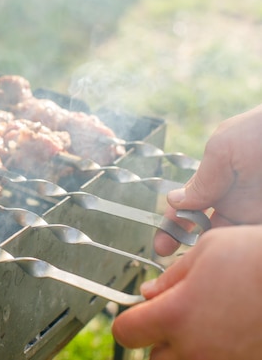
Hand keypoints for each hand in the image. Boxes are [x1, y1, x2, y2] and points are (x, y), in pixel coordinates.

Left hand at [113, 225, 261, 359]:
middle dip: (159, 339)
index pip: (126, 332)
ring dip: (186, 351)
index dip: (129, 321)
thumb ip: (171, 277)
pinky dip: (217, 354)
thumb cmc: (258, 258)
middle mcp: (195, 348)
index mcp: (175, 315)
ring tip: (206, 326)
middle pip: (155, 357)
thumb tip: (150, 293)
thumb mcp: (206, 251)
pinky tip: (230, 334)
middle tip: (178, 318)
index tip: (137, 314)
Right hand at [155, 104, 261, 255]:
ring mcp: (253, 215)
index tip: (160, 247)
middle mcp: (235, 202)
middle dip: (189, 248)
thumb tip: (174, 202)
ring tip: (203, 264)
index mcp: (217, 183)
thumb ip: (201, 179)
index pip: (187, 210)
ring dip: (214, 253)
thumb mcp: (224, 147)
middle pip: (205, 232)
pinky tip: (231, 258)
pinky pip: (251, 243)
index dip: (171, 227)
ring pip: (228, 242)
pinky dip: (241, 252)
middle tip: (179, 263)